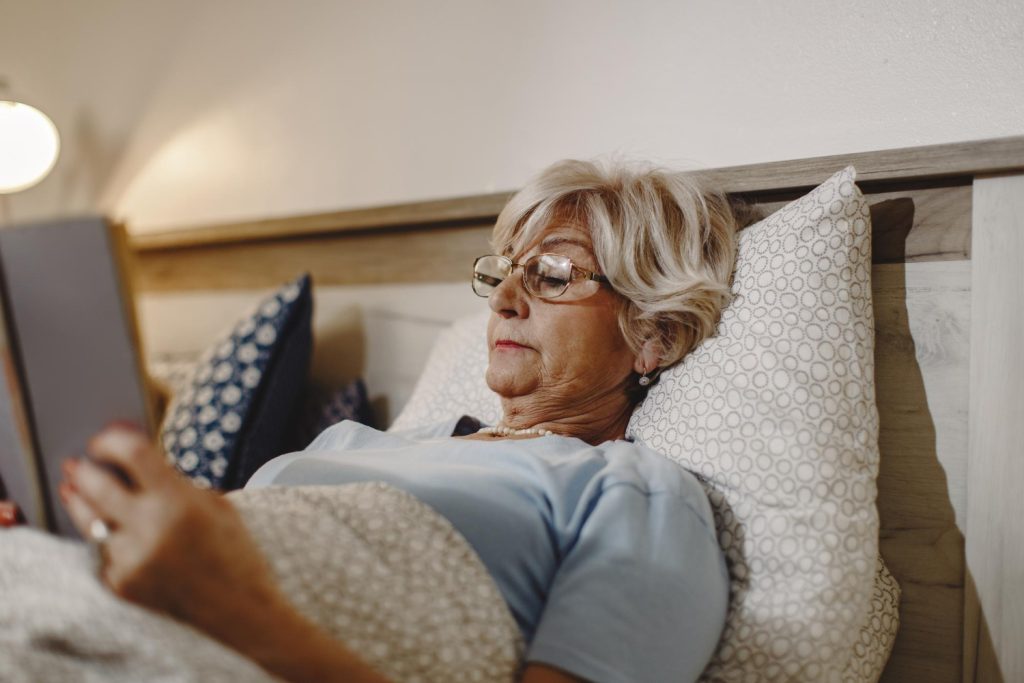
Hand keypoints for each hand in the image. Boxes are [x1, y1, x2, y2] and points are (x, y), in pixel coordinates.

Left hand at [59, 423, 283, 632]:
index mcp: (178, 500)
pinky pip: (104, 553)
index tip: (104, 440)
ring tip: (73, 489)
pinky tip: (113, 535)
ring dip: (80, 502)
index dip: (110, 440)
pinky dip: (107, 542)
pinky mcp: (122, 584)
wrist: (239, 607)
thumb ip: (174, 483)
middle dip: (83, 470)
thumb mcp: (215, 504)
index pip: (130, 453)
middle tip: (78, 464)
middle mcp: (150, 527)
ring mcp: (132, 558)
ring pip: (89, 521)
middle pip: (96, 485)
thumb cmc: (234, 550)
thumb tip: (135, 461)